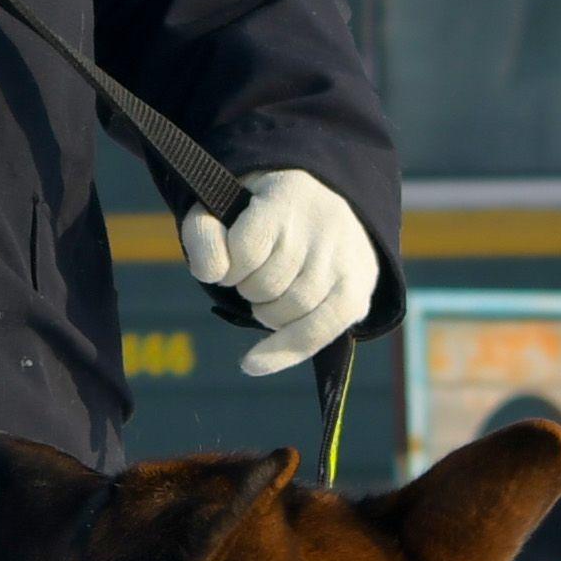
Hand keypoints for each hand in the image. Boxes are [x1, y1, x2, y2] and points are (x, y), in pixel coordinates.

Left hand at [180, 168, 374, 370]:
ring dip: (265, 312)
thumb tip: (212, 274)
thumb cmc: (262, 213)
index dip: (226, 266)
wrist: (324, 204)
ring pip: (287, 312)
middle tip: (255, 273)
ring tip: (271, 293)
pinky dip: (282, 352)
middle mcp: (324, 227)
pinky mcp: (358, 292)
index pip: (246, 250)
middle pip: (265, 286)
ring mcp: (346, 262)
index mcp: (288, 197)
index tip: (229, 260)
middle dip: (248, 288)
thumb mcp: (224, 204)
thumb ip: (203, 233)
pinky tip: (252, 363)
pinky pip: (316, 335)